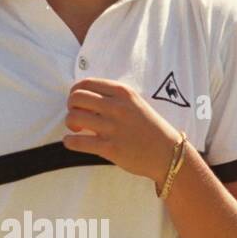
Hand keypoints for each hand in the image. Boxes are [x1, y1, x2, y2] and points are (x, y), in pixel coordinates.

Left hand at [62, 78, 179, 184]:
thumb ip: (111, 98)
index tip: (78, 103)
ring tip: (77, 130)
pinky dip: (69, 142)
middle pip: (76, 98)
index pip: (85, 83)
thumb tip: (82, 98)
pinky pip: (77, 142)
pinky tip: (71, 142)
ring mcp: (113, 128)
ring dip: (70, 123)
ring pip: (73, 117)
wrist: (167, 153)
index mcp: (123, 92)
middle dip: (70, 107)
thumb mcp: (134, 104)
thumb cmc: (148, 128)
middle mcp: (117, 107)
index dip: (75, 92)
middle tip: (77, 117)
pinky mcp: (110, 148)